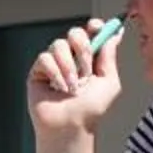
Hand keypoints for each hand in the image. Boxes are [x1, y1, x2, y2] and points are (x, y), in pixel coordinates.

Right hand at [26, 22, 123, 142]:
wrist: (71, 125)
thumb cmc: (91, 110)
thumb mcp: (109, 83)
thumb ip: (110, 58)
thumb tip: (115, 35)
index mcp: (89, 59)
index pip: (91, 34)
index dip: (95, 26)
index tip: (98, 27)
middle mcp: (71, 59)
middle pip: (74, 33)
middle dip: (82, 46)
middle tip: (86, 67)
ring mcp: (54, 64)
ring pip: (58, 44)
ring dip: (69, 66)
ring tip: (72, 86)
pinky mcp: (38, 71)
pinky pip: (44, 58)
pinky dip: (55, 73)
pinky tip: (58, 88)